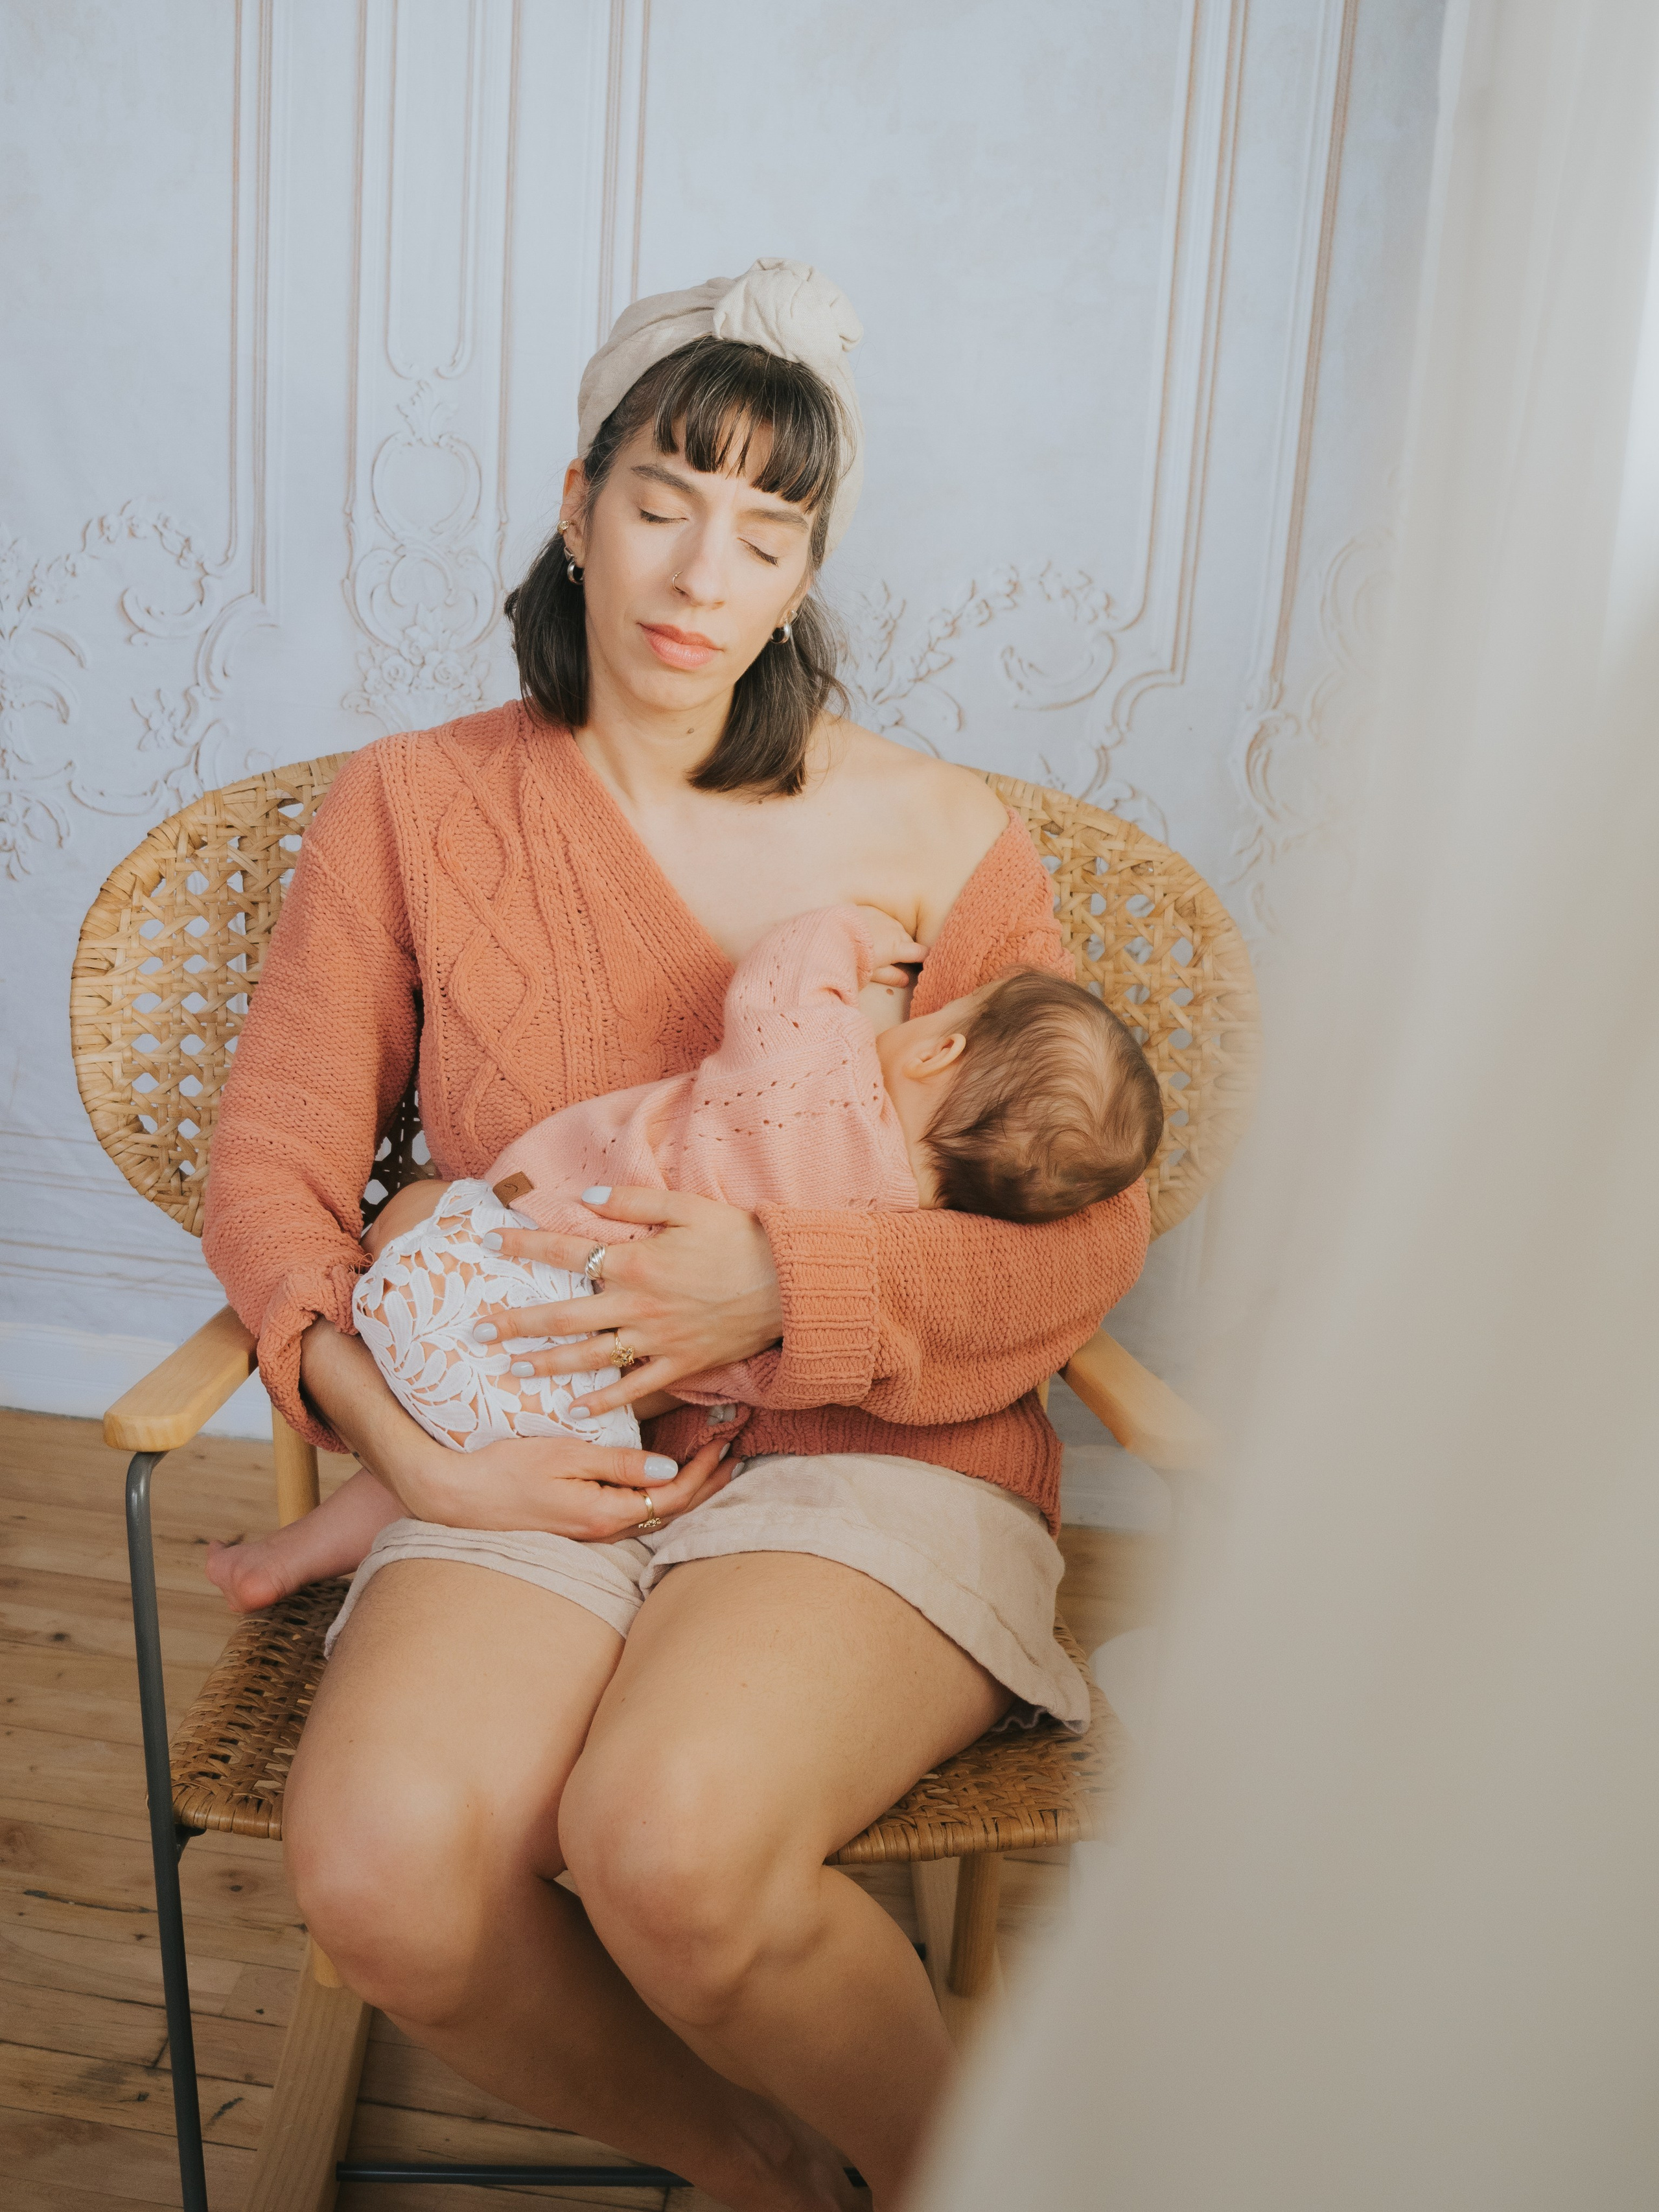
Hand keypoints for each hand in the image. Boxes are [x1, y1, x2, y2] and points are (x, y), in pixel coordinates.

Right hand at [402, 1428, 735, 1540]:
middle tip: (732, 1455)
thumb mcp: (565, 1456)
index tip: (723, 1441)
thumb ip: (619, 1464)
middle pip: (671, 1511)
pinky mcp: (579, 1526)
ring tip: (709, 1466)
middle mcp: (604, 1530)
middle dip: (706, 1483)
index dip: (704, 1471)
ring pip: (654, 1515)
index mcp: (605, 1513)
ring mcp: (591, 1532)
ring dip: (685, 1490)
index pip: (673, 1496)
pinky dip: (657, 1496)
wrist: (456, 1497)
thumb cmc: (506, 1469)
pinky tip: (662, 1480)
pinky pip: (632, 1514)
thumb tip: (670, 1470)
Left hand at [471, 1188, 783, 1418]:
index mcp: (635, 1261)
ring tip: (511, 1369)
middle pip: (563, 1316)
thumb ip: (631, 1201)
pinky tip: (574, 1407)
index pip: (565, 1252)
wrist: (788, 1284)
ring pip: (589, 1357)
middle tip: (476, 1332)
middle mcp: (637, 1305)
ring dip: (546, 1364)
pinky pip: (633, 1389)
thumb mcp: (685, 1207)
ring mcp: (657, 1340)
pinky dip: (602, 1401)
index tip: (488, 1244)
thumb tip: (582, 1198)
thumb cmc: (738, 1238)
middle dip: (516, 1323)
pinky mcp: (679, 1365)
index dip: (523, 1247)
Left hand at [853, 904, 927, 985]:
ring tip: (883, 944)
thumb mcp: (872, 973)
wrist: (831, 934)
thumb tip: (905, 980)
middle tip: (897, 958)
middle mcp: (894, 930)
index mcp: (897, 947)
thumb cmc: (852, 958)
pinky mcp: (872, 910)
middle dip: (906, 947)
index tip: (924, 961)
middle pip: (908, 939)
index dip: (924, 957)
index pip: (920, 952)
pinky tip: (873, 931)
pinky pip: (883, 918)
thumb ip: (891, 976)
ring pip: (896, 927)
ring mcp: (884, 917)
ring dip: (894, 935)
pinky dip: (882, 925)